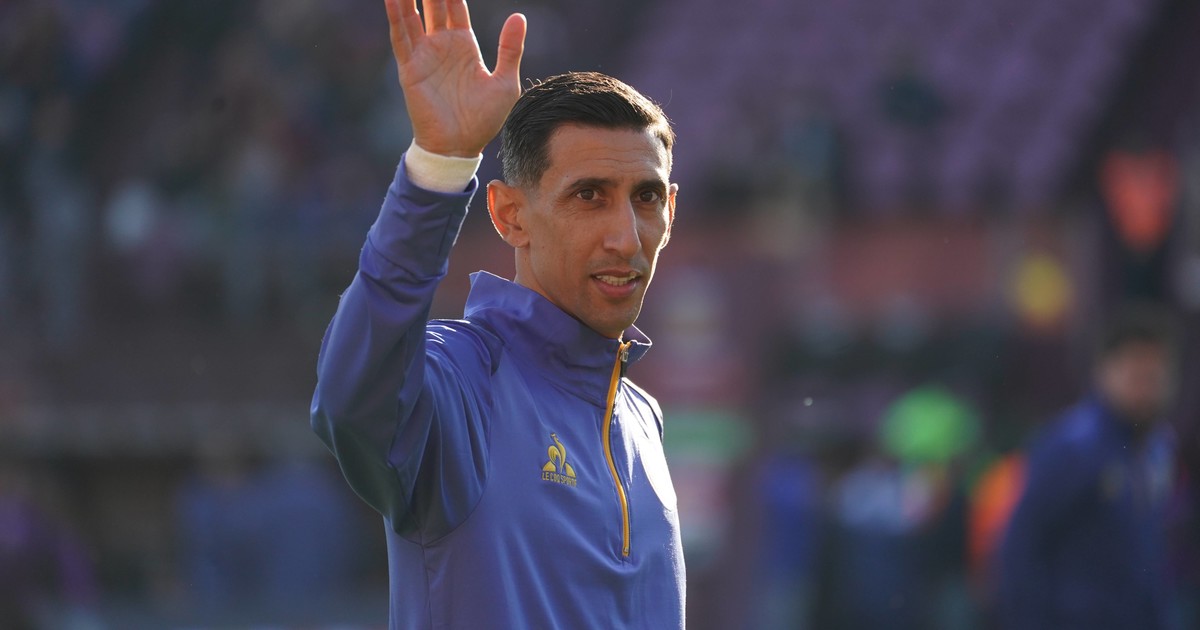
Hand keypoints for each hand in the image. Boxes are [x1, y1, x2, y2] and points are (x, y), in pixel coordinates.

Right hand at [385, 0, 525, 157]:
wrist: (460, 147)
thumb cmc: (483, 120)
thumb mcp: (504, 82)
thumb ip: (510, 48)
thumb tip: (518, 15)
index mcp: (464, 44)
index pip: (454, 5)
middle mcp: (441, 44)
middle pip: (432, 4)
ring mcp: (424, 55)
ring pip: (412, 15)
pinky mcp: (410, 68)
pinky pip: (401, 36)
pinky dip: (396, 15)